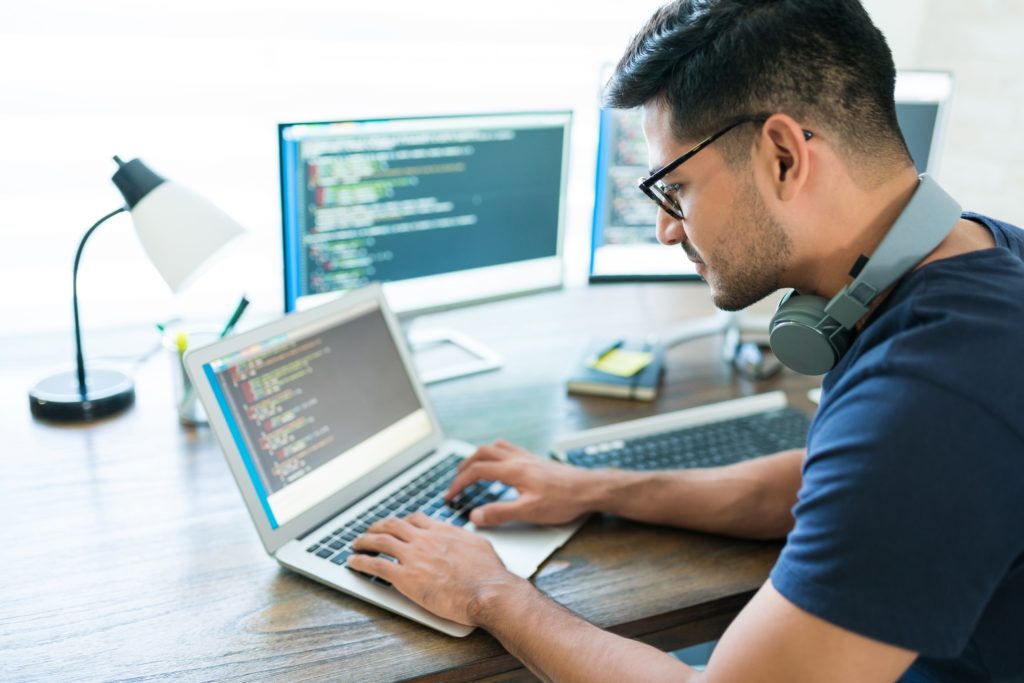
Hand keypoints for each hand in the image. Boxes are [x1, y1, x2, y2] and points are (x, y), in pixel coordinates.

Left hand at [348, 512, 523, 625]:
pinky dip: (361, 562)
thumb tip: (466, 539)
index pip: (415, 519)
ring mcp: (413, 556)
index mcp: (443, 531)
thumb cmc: (489, 575)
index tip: (396, 525)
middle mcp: (425, 539)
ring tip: (356, 544)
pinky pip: (375, 565)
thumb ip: (465, 540)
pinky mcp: (405, 577)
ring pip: (380, 541)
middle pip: (393, 525)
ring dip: (364, 541)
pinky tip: (353, 563)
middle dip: (377, 526)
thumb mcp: (480, 546)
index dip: (401, 521)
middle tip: (370, 531)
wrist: (487, 591)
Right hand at [446, 439, 594, 526]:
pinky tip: (500, 466)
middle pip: (482, 453)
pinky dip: (496, 454)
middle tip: (456, 482)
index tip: (450, 496)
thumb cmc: (564, 500)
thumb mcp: (529, 512)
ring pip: (495, 447)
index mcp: (513, 470)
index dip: (459, 483)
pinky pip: (509, 449)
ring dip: (479, 456)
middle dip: (464, 466)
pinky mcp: (536, 460)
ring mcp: (528, 457)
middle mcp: (518, 459)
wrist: (590, 488)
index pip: (477, 471)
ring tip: (472, 469)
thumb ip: (500, 514)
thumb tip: (475, 516)